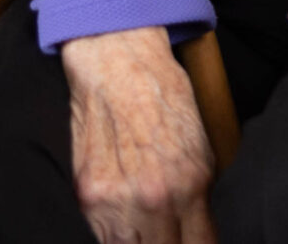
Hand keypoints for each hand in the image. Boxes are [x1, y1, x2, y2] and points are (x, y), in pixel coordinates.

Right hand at [59, 26, 216, 243]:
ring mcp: (115, 201)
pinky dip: (113, 237)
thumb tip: (201, 232)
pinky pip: (101, 238)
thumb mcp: (201, 147)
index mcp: (190, 184)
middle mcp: (153, 198)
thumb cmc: (163, 97)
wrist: (118, 63)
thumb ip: (200, 195)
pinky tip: (125, 227)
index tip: (195, 243)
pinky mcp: (86, 196)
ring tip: (147, 231)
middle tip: (170, 235)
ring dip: (140, 242)